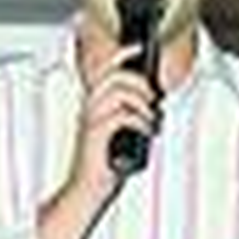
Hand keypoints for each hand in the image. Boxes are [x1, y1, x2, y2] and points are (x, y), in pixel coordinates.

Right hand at [72, 43, 158, 192]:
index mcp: (93, 105)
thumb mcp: (118, 136)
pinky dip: (141, 121)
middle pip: (115, 76)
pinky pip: (122, 115)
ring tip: (150, 119)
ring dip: (142, 103)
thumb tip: (154, 106)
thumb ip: (130, 116)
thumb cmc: (102, 166)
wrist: (84, 190)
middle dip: (140, 84)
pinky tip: (146, 133)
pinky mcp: (96, 134)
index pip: (105, 70)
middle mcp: (89, 108)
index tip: (138, 47)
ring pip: (119, 92)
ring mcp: (91, 120)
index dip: (122, 54)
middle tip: (152, 102)